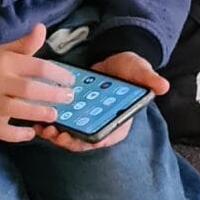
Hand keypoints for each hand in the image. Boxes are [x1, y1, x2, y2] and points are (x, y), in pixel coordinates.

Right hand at [0, 23, 75, 142]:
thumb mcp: (1, 51)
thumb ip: (24, 44)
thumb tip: (42, 28)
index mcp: (6, 63)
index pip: (38, 66)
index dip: (58, 74)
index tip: (71, 80)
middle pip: (31, 89)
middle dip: (54, 94)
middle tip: (69, 98)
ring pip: (19, 110)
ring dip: (39, 113)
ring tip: (54, 114)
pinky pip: (4, 131)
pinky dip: (18, 135)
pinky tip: (30, 132)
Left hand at [35, 52, 168, 153]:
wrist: (114, 58)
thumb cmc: (130, 67)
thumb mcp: (140, 70)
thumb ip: (149, 79)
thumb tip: (163, 86)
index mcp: (120, 122)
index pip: (105, 138)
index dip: (90, 142)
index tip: (75, 139)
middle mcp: (103, 124)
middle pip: (84, 140)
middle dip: (68, 140)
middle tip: (53, 134)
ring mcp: (88, 119)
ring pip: (70, 133)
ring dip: (56, 134)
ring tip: (42, 128)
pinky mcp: (75, 112)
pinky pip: (62, 121)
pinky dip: (50, 122)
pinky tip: (37, 119)